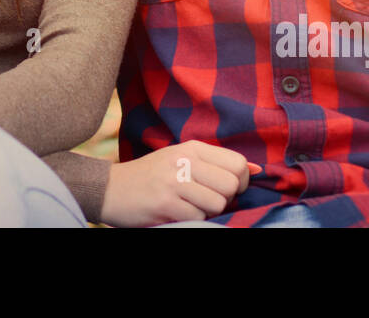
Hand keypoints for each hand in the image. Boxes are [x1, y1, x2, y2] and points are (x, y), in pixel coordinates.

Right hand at [100, 140, 257, 226]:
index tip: (227, 188)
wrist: (111, 189)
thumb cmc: (152, 176)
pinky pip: (197, 217)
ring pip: (217, 204)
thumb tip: (256, 170)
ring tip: (189, 206)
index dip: (241, 181)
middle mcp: (184, 160)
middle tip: (206, 199)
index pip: (238, 163)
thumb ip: (217, 164)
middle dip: (225, 199)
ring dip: (207, 212)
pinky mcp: (165, 203)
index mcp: (191, 148)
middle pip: (232, 184)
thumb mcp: (182, 160)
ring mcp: (174, 181)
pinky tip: (176, 212)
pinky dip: (191, 220)